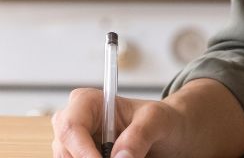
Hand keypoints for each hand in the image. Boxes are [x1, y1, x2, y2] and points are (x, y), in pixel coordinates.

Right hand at [52, 88, 183, 157]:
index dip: (81, 150)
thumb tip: (120, 157)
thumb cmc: (160, 119)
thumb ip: (140, 134)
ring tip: (126, 157)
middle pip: (64, 151)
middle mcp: (73, 124)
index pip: (71, 126)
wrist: (167, 134)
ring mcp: (72, 146)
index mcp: (87, 102)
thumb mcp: (158, 120)